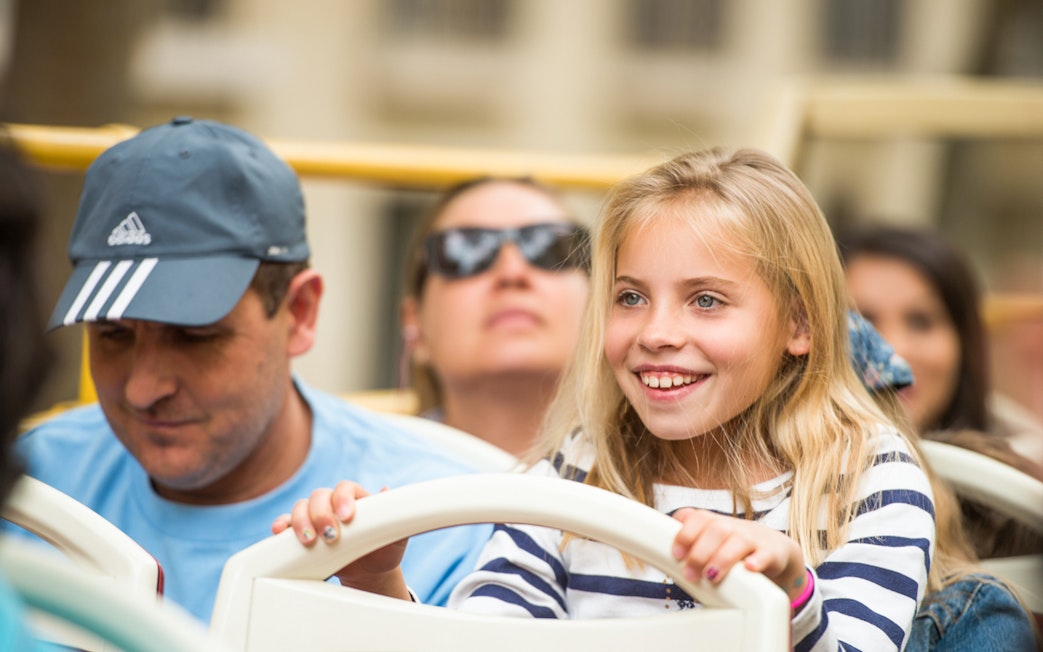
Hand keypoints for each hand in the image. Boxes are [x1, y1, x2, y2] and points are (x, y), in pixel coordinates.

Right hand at [271, 480, 410, 599]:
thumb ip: (397, 514)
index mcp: (356, 498)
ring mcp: (316, 517)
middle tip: (329, 535)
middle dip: (321, 514)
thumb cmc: (385, 548)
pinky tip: (280, 532)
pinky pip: (287, 523)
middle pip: (319, 496)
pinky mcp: (304, 533)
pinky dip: (282, 525)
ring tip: (309, 540)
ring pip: (301, 507)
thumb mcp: (397, 534)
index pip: (345, 488)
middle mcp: (333, 504)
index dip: (343, 498)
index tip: (347, 517)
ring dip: (301, 521)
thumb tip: (386, 490)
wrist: (371, 571)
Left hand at [671, 508, 806, 602]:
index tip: (676, 555)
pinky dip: (757, 560)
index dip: (685, 534)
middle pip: (716, 529)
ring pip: (738, 541)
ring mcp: (753, 538)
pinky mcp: (772, 553)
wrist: (775, 550)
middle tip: (690, 575)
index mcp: (715, 522)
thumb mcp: (711, 542)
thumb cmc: (734, 548)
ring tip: (712, 576)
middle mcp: (733, 527)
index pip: (698, 517)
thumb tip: (658, 551)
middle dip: (700, 552)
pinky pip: (766, 554)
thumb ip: (689, 543)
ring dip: (722, 558)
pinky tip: (748, 568)